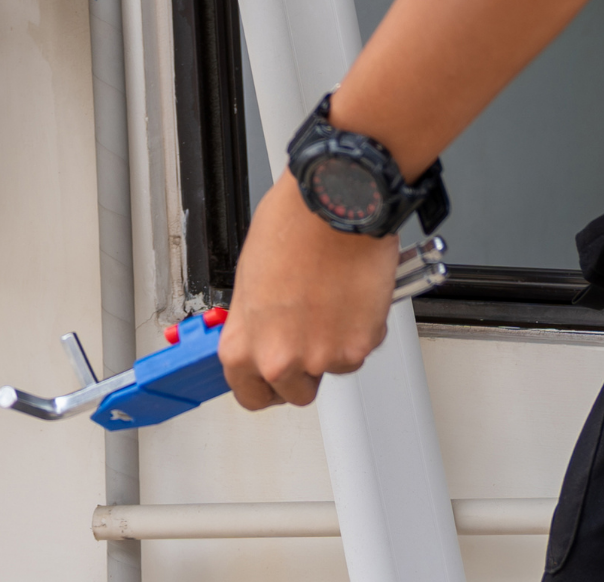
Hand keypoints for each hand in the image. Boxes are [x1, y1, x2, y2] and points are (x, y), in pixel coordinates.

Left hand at [216, 173, 398, 408]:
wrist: (333, 208)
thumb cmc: (291, 228)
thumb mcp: (250, 279)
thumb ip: (255, 320)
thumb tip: (264, 331)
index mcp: (242, 345)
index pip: (249, 394)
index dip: (263, 385)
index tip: (272, 379)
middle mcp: (278, 359)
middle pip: (295, 393)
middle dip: (304, 370)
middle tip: (310, 335)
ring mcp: (320, 357)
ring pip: (332, 368)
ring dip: (334, 344)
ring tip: (329, 301)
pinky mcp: (357, 348)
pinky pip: (360, 350)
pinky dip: (360, 330)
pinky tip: (350, 297)